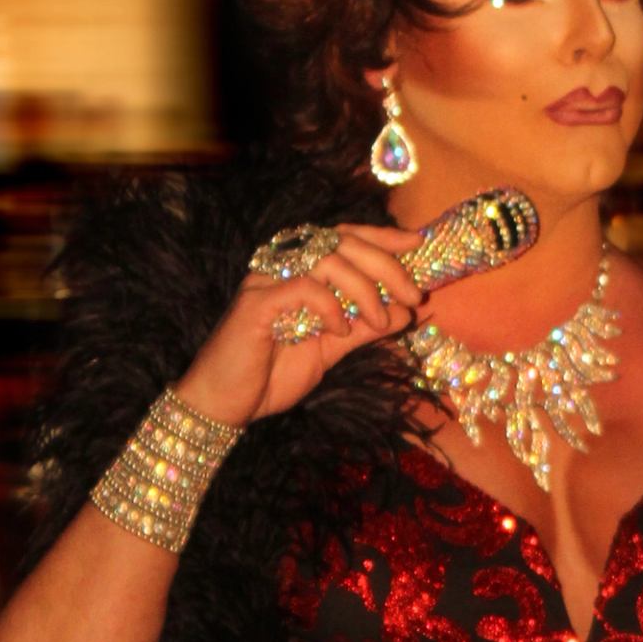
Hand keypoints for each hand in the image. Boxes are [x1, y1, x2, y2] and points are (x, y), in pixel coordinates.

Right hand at [175, 223, 429, 428]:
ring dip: (364, 288)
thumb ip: (364, 329)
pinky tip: (339, 329)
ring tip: (379, 321)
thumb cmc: (272, 374)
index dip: (380, 236)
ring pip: (326, 259)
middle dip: (386, 265)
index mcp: (301, 271)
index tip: (415, 244)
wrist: (226, 405)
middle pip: (341, 242)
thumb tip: (407, 311)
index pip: (344, 237)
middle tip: (414, 295)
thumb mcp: (330, 349)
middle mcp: (282, 266)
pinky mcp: (256, 302)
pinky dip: (331, 306)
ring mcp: (267, 280)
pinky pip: (304, 287)